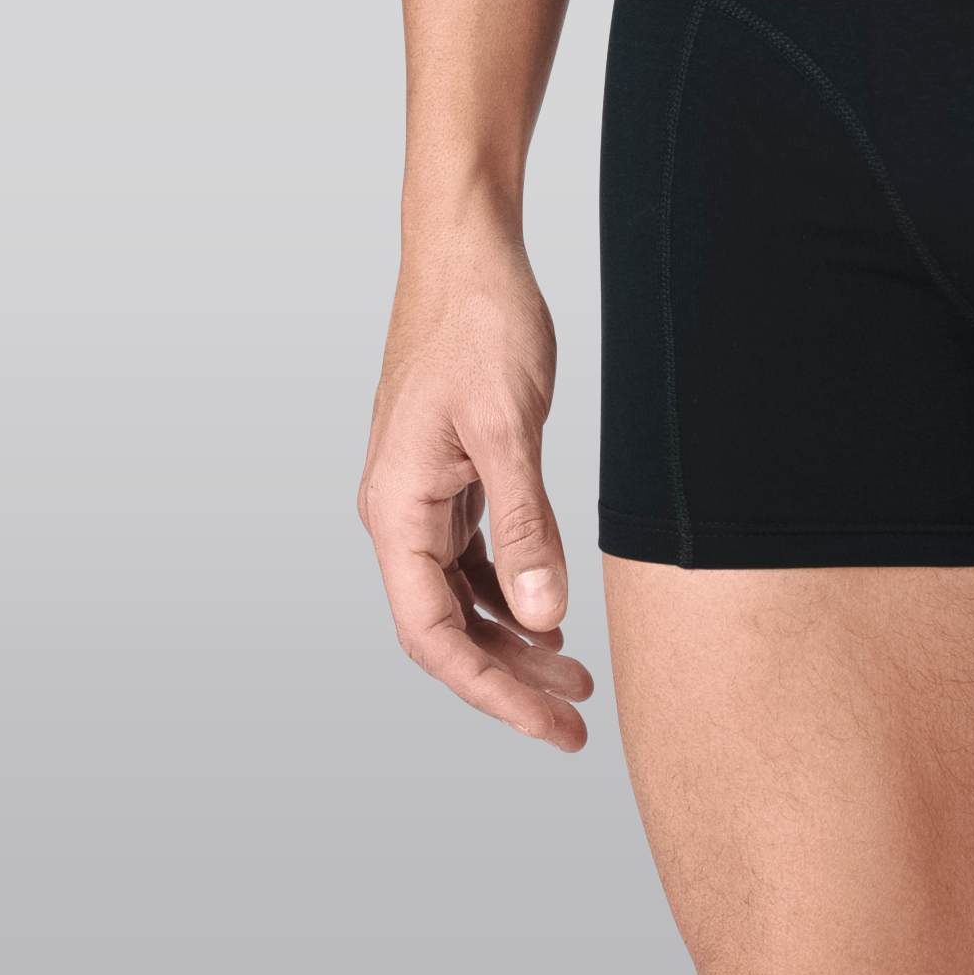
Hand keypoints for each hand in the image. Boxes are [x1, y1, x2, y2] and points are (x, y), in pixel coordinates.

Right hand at [359, 221, 594, 747]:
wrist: (467, 247)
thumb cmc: (480, 323)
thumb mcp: (511, 426)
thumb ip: (526, 525)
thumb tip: (545, 620)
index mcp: (397, 509)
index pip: (433, 634)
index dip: (490, 691)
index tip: (549, 727)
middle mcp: (398, 512)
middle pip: (445, 628)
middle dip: (508, 681)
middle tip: (576, 721)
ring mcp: (421, 493)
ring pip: (461, 597)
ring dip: (513, 641)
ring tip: (575, 677)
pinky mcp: (447, 473)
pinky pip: (471, 557)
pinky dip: (509, 592)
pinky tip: (549, 613)